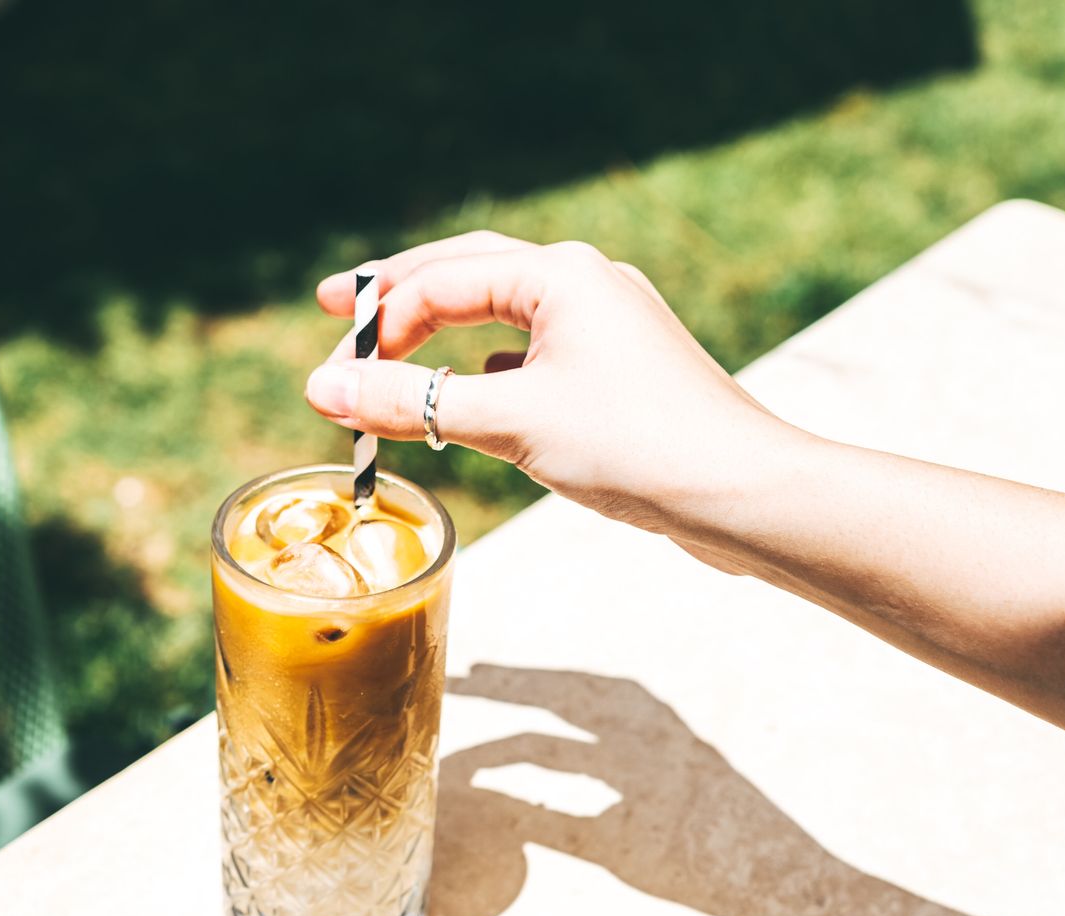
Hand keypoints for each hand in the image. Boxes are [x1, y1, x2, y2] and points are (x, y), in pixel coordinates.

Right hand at [307, 231, 802, 565]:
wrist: (742, 493)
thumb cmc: (636, 446)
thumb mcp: (510, 422)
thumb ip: (414, 403)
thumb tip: (322, 391)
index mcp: (559, 273)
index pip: (440, 281)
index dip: (376, 326)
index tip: (330, 376)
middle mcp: (584, 283)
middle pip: (468, 273)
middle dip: (402, 297)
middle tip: (338, 310)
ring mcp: (606, 326)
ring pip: (502, 316)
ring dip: (443, 337)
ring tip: (392, 358)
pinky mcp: (619, 372)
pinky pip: (533, 355)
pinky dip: (486, 371)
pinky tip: (470, 398)